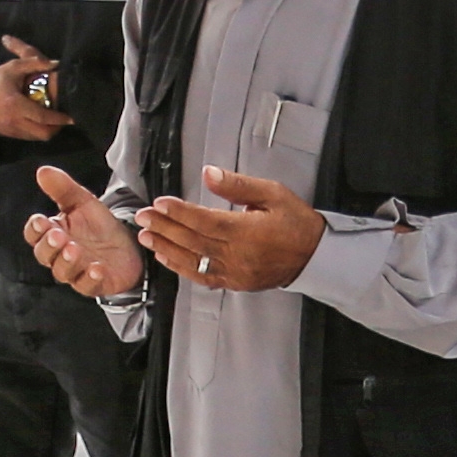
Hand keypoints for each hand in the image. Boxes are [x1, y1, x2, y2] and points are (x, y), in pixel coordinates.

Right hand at [0, 35, 73, 139]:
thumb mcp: (14, 66)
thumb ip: (34, 63)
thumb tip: (55, 64)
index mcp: (15, 104)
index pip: (42, 117)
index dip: (58, 118)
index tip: (70, 117)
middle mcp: (13, 121)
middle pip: (42, 133)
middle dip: (56, 128)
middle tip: (63, 120)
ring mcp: (10, 130)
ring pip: (36, 137)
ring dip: (47, 130)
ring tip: (53, 120)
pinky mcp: (7, 134)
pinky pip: (27, 137)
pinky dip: (36, 131)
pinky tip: (39, 121)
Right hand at [23, 166, 144, 296]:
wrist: (130, 245)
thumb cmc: (100, 226)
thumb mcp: (83, 202)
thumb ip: (63, 188)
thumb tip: (43, 171)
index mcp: (53, 233)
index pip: (34, 233)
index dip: (35, 229)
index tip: (42, 221)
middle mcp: (60, 255)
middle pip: (44, 255)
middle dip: (49, 246)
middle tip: (58, 236)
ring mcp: (75, 272)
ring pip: (62, 272)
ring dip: (66, 261)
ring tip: (75, 249)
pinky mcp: (93, 284)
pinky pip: (87, 286)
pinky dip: (90, 278)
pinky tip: (96, 268)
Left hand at [133, 166, 323, 292]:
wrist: (314, 256)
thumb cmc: (295, 222)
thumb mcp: (272, 193)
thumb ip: (238, 185)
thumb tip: (209, 173)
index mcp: (245, 231)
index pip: (202, 220)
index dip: (178, 212)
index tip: (160, 203)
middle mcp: (236, 255)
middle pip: (192, 240)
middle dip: (164, 227)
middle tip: (143, 216)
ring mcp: (234, 272)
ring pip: (192, 260)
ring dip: (166, 248)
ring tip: (146, 236)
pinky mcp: (234, 283)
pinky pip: (202, 277)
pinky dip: (180, 267)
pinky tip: (165, 257)